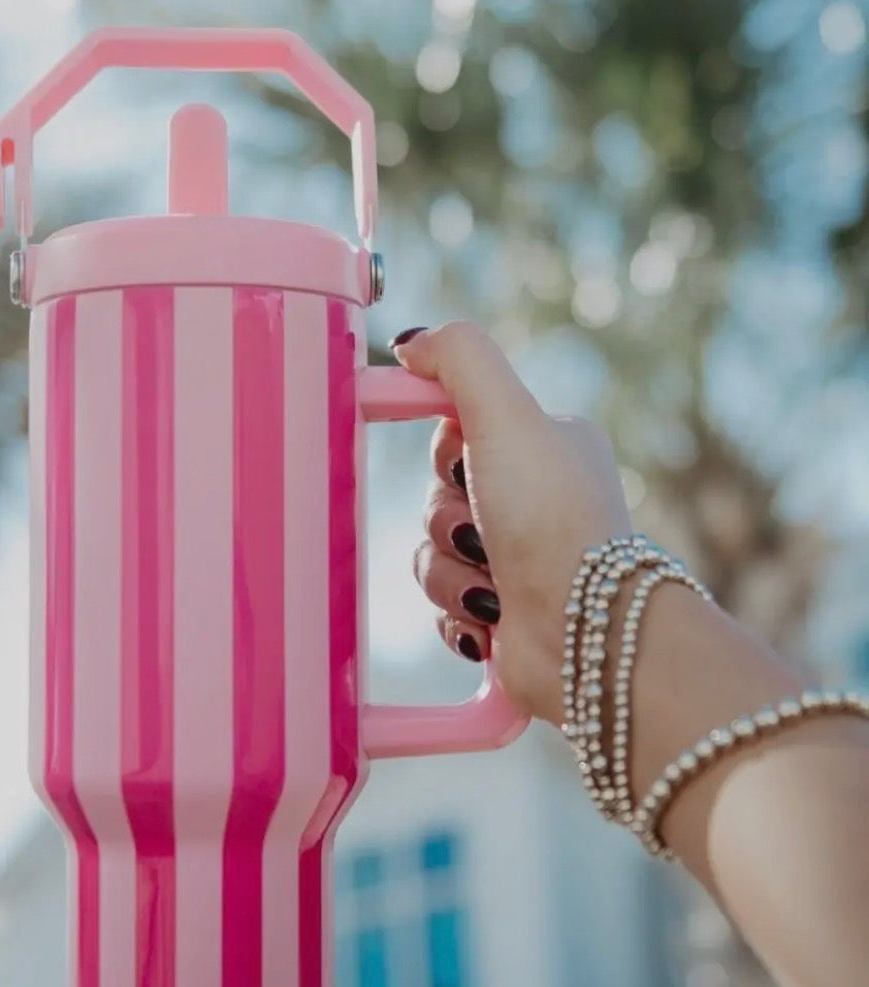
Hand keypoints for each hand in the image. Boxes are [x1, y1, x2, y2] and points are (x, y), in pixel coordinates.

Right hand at [394, 322, 631, 722]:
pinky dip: (457, 614)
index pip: (456, 431)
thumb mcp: (507, 416)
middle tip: (485, 532)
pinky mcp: (499, 613)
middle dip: (447, 521)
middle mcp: (533, 500)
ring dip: (449, 574)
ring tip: (492, 588)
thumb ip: (459, 358)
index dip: (445, 453)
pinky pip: (442, 603)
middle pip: (435, 496)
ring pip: (431, 553)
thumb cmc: (552, 520)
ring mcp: (516, 560)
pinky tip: (491, 621)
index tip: (455, 467)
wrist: (584, 634)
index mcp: (545, 446)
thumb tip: (412, 343)